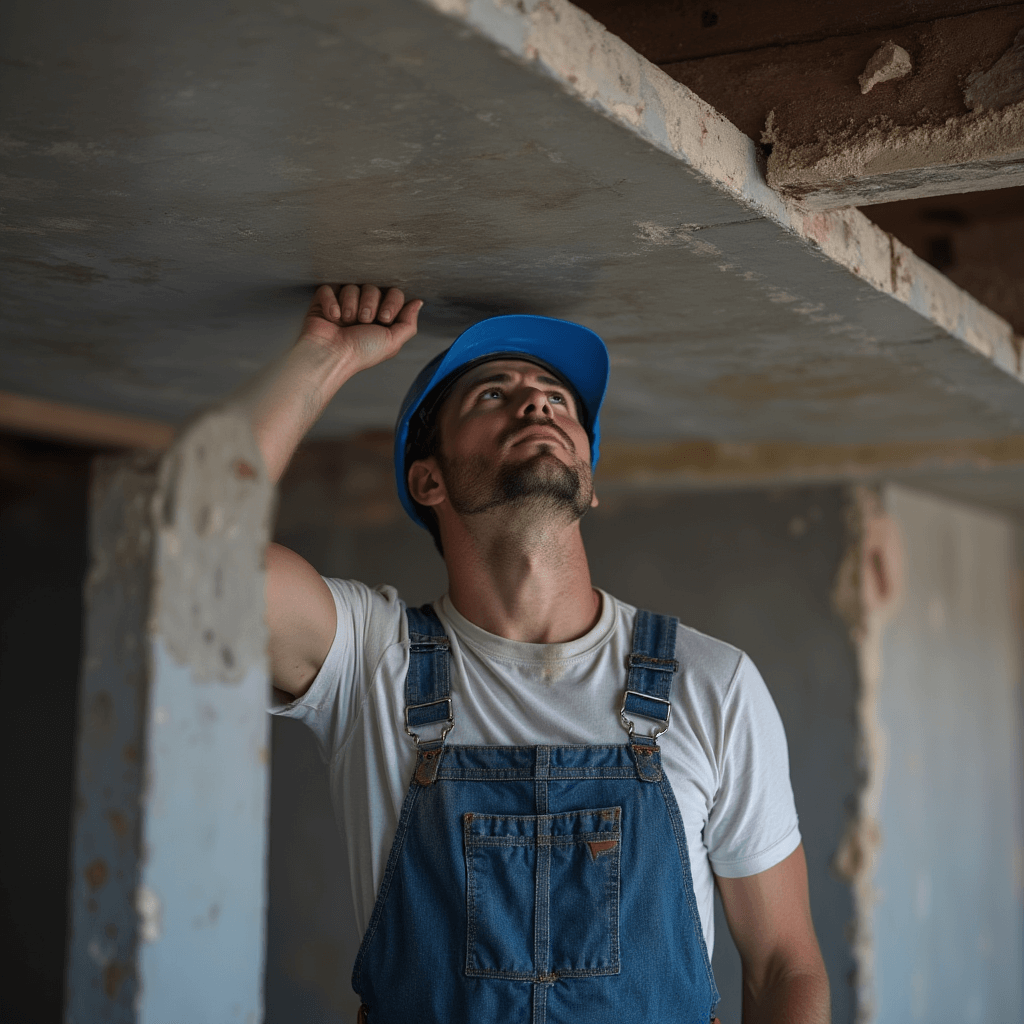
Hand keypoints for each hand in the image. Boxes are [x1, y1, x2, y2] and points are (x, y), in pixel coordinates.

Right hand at [299, 283, 421, 371]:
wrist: (332, 356)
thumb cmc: (360, 353)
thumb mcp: (393, 342)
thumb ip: (408, 323)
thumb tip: (418, 303)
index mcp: (382, 316)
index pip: (394, 293)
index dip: (391, 303)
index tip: (383, 319)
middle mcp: (364, 307)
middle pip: (374, 288)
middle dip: (369, 306)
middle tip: (363, 321)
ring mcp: (344, 302)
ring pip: (352, 286)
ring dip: (350, 306)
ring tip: (346, 322)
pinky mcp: (325, 300)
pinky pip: (330, 288)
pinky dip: (332, 303)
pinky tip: (333, 318)